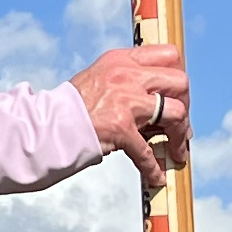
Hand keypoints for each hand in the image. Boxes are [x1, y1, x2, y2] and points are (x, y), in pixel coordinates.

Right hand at [69, 44, 191, 192]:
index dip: (178, 76)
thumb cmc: (70, 107)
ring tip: (177, 150)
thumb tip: (155, 95)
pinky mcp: (120, 129)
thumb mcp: (98, 77)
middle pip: (180, 82)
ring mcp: (125, 101)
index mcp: (121, 60)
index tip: (178, 94)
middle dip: (186, 105)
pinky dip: (154, 168)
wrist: (45, 126)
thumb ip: (125, 79)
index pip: (168, 55)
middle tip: (180, 123)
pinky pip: (148, 152)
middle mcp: (126, 75)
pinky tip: (156, 176)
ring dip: (180, 135)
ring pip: (176, 113)